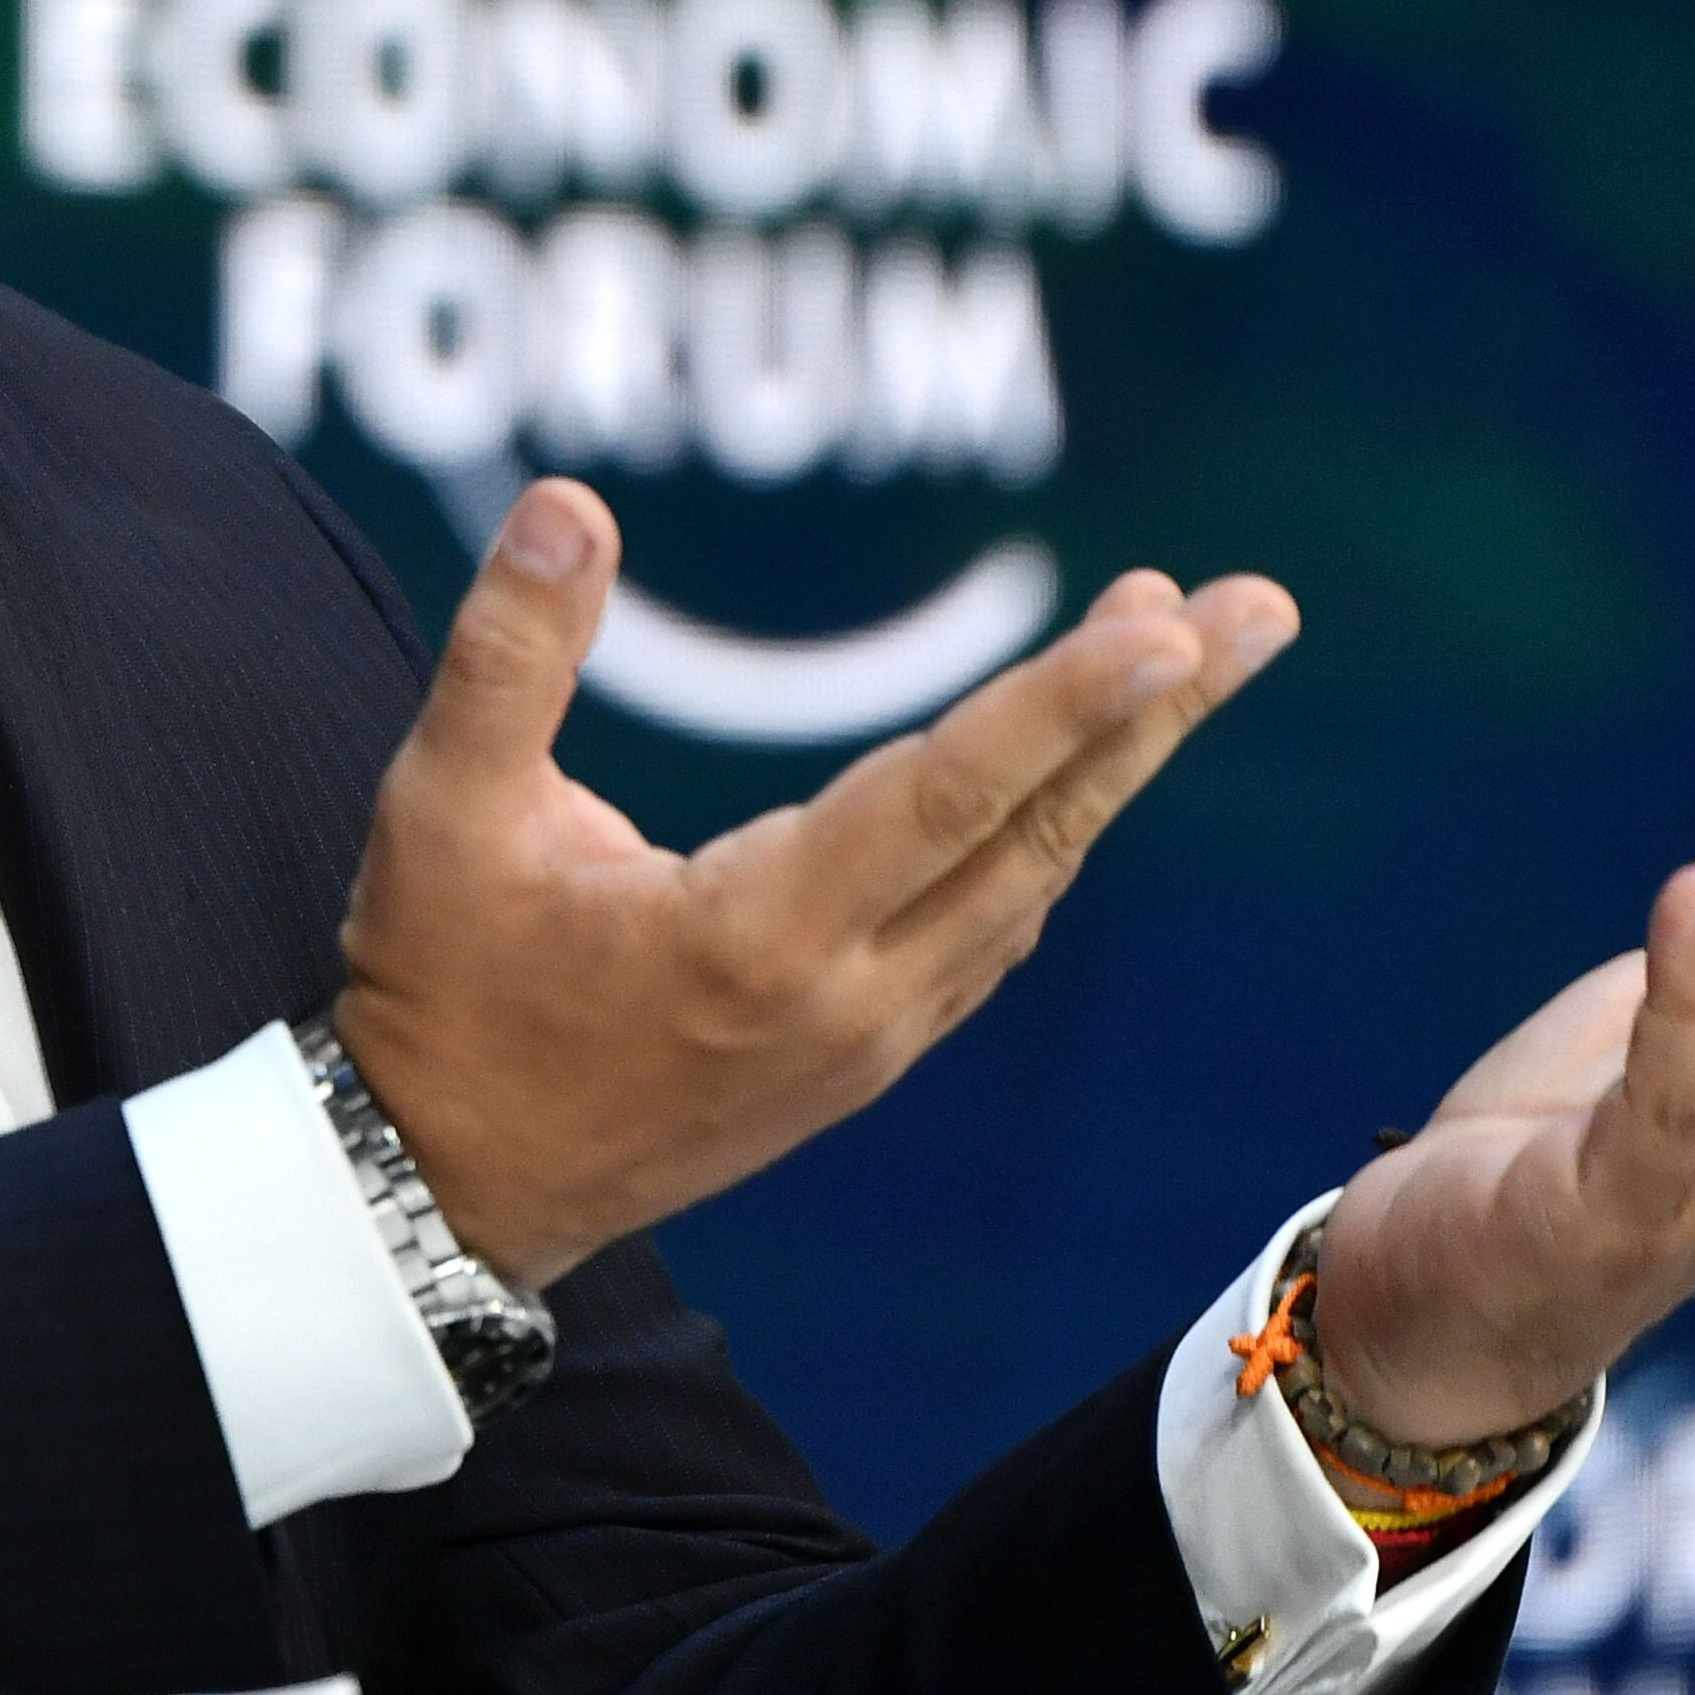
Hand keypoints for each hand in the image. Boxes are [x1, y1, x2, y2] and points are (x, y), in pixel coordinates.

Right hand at [331, 480, 1299, 1288]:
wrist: (442, 1192)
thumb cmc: (437, 988)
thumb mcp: (444, 807)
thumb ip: (511, 651)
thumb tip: (572, 502)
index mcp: (754, 934)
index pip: (947, 796)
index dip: (1065, 704)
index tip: (1171, 627)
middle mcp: (845, 996)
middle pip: (1038, 834)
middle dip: (1157, 714)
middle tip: (1257, 607)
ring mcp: (867, 1039)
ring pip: (1030, 884)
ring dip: (1112, 764)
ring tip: (1183, 648)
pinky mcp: (861, 1058)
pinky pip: (993, 931)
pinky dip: (1053, 836)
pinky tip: (1084, 774)